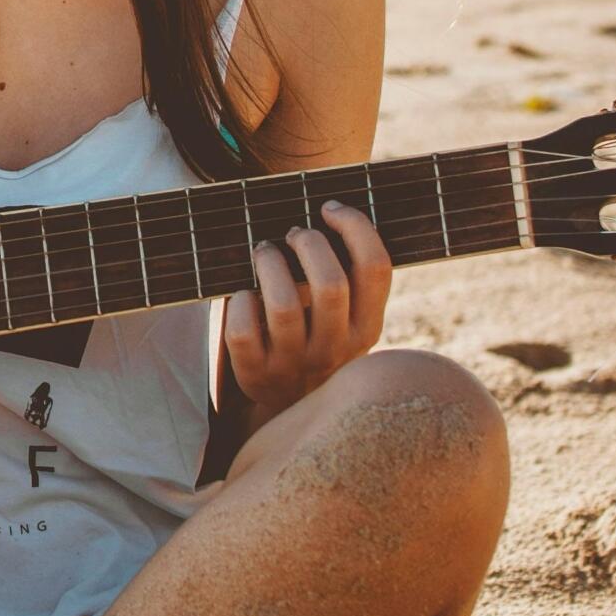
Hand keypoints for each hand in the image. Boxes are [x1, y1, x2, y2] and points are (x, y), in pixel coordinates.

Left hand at [225, 200, 390, 420]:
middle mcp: (336, 348)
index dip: (355, 226)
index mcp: (367, 327)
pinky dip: (238, 302)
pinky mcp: (256, 374)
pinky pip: (243, 330)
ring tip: (264, 253)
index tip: (330, 208)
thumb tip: (326, 211)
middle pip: (330, 283)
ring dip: (269, 264)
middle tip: (294, 234)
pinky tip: (242, 295)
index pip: (376, 268)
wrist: (291, 406)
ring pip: (283, 304)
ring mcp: (295, 364)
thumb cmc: (316, 338)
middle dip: (308, 243)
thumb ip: (346, 278)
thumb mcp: (346, 319)